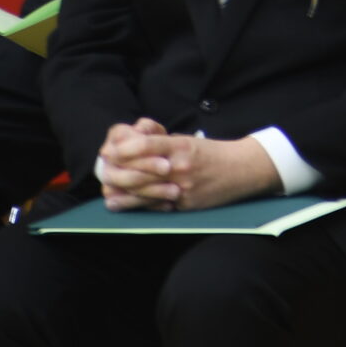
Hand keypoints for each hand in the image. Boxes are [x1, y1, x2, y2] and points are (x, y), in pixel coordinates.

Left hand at [96, 118, 277, 212]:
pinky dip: (135, 205)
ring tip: (106, 189)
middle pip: (140, 171)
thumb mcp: (188, 140)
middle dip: (117, 170)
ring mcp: (182, 188)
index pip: (146, 145)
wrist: (242, 170)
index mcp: (181, 146)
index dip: (124, 148)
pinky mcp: (184, 205)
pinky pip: (155, 206)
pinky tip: (119, 204)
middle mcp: (180, 167)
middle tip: (103, 169)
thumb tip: (132, 145)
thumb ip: (163, 144)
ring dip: (121, 191)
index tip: (109, 149)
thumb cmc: (212, 153)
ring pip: (144, 192)